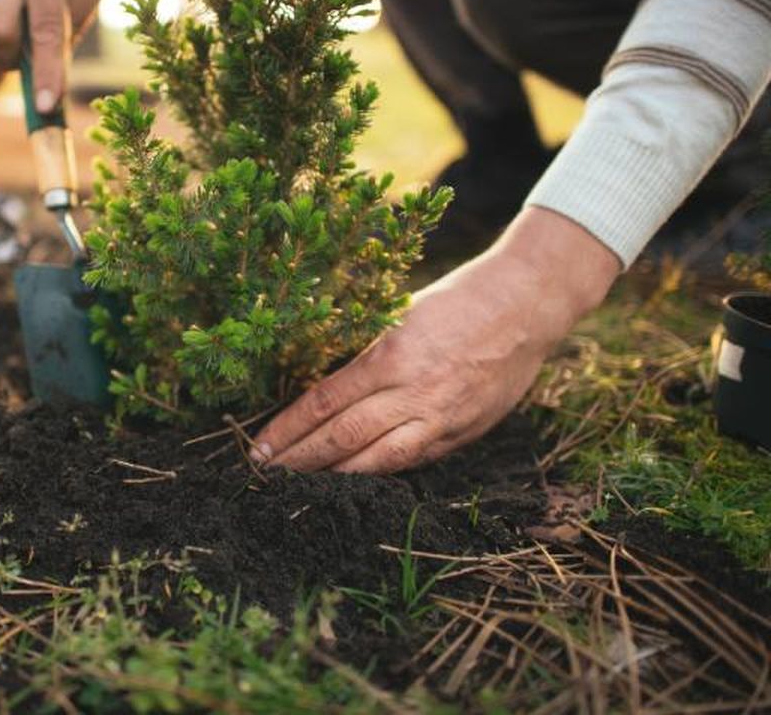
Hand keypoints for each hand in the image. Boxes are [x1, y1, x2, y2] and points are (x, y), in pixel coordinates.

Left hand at [254, 208, 621, 473]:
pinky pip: (412, 461)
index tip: (259, 447)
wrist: (527, 306)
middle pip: (343, 439)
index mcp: (391, 356)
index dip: (288, 430)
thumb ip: (365, 357)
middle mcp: (415, 393)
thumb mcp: (399, 317)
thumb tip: (320, 393)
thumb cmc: (457, 300)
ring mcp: (441, 418)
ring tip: (302, 487)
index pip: (324, 403)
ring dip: (335, 478)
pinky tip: (352, 478)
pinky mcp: (462, 433)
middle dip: (300, 460)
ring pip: (378, 463)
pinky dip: (378, 472)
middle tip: (265, 476)